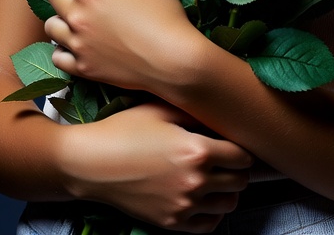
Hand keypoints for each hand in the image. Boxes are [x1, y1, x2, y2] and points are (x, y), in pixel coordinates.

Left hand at [46, 0, 207, 92]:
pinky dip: (63, 47)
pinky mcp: (83, 69)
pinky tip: (80, 40)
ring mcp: (78, 46)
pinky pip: (58, 56)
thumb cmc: (162, 12)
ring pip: (51, 25)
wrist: (174, 62)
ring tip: (82, 13)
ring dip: (62, 15)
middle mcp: (76, 18)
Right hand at [65, 101, 251, 231]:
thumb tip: (219, 114)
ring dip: (228, 190)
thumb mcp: (161, 110)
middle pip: (240, 181)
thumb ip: (195, 112)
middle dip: (238, 169)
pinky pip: (209, 225)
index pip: (242, 156)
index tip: (235, 143)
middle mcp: (195, 182)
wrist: (92, 164)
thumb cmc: (124, 130)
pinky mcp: (171, 223)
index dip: (242, 148)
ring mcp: (184, 206)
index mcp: (197, 151)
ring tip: (216, 177)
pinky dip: (212, 212)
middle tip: (227, 159)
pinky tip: (203, 197)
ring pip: (229, 204)